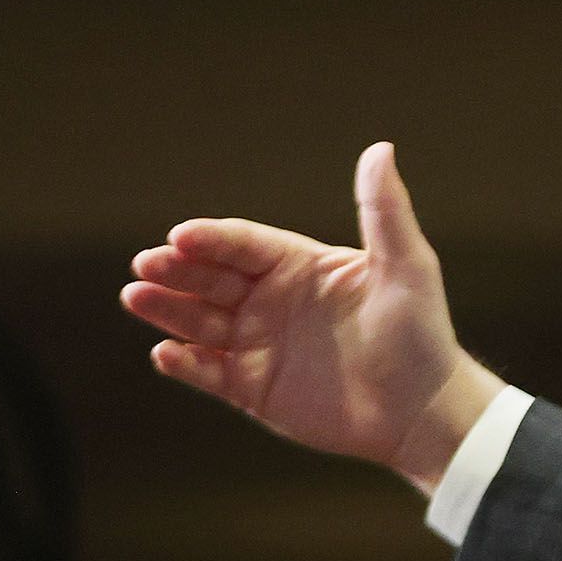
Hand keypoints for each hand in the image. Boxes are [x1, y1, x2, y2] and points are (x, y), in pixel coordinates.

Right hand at [120, 141, 504, 492]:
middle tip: (146, 264)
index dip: (212, 239)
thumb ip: (385, 212)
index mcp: (298, 265)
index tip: (182, 235)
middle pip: (209, 277)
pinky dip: (184, 364)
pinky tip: (166, 354)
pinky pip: (207, 372)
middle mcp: (269, 300)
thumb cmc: (421, 335)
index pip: (243, 244)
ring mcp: (257, 344)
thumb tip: (380, 148)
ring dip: (166, 309)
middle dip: (175, 269)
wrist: (425, 412)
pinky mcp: (251, 388)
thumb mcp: (407, 268)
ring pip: (198, 321)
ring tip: (137, 297)